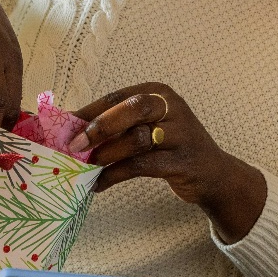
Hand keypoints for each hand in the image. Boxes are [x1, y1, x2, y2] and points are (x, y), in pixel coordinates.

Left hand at [70, 83, 268, 243]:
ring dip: (107, 153)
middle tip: (75, 145)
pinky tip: (100, 183)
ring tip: (88, 166)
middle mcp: (172, 108)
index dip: (90, 111)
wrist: (213, 174)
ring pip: (138, 138)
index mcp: (160, 93)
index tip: (64, 127)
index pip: (118, 96)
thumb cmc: (172, 148)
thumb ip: (119, 126)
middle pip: (133, 108)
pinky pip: (143, 166)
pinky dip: (116, 175)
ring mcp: (181, 134)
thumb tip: (72, 132)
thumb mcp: (150, 128)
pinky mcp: (183, 161)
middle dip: (100, 126)